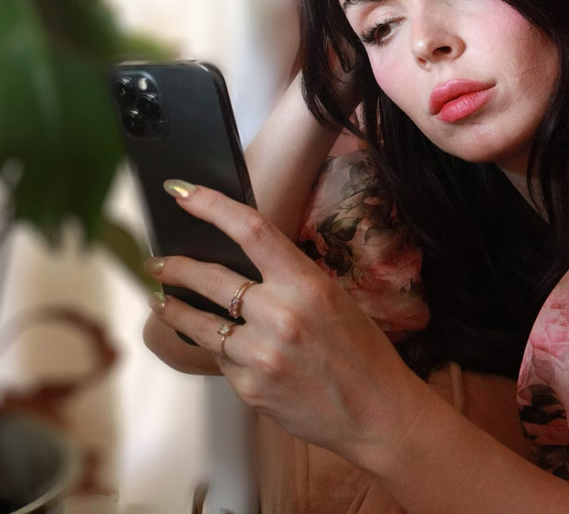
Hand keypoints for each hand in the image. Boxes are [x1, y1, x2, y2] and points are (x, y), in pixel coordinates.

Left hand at [145, 180, 427, 466]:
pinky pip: (219, 357)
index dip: (210, 205)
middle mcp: (280, 315)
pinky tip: (215, 344)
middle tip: (156, 260)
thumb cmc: (359, 350)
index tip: (181, 192)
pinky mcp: (249, 388)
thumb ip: (288, 280)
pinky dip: (214, 347)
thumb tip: (239, 260)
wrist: (376, 412)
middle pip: (208, 277)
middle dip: (173, 265)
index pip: (250, 230)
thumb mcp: (333, 299)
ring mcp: (260, 355)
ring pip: (198, 323)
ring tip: (159, 300)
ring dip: (172, 308)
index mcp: (307, 284)